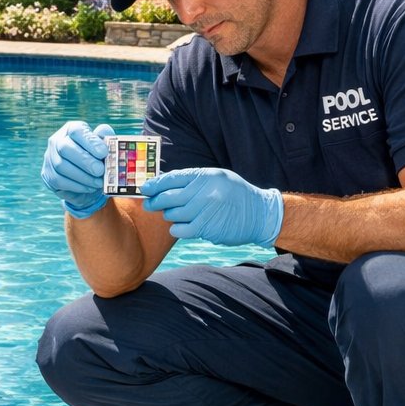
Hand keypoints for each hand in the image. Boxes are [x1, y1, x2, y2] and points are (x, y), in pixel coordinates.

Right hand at [41, 121, 115, 218]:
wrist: (87, 178)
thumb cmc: (96, 158)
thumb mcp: (103, 146)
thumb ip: (105, 138)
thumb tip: (104, 132)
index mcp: (71, 129)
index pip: (76, 131)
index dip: (90, 141)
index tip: (104, 153)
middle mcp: (56, 141)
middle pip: (64, 147)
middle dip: (84, 160)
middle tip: (100, 170)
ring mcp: (50, 158)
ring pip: (61, 166)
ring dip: (82, 176)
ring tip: (98, 182)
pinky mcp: (48, 174)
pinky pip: (59, 181)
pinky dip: (76, 186)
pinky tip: (89, 187)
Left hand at [140, 168, 283, 245]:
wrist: (259, 214)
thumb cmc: (235, 194)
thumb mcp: (217, 177)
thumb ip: (193, 180)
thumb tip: (164, 185)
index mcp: (205, 176)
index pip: (172, 178)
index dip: (155, 184)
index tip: (145, 188)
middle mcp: (203, 192)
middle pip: (168, 197)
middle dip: (155, 201)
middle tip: (149, 204)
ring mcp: (204, 210)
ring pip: (172, 214)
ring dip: (170, 215)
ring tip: (178, 214)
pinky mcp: (206, 228)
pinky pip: (180, 229)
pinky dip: (177, 228)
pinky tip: (183, 225)